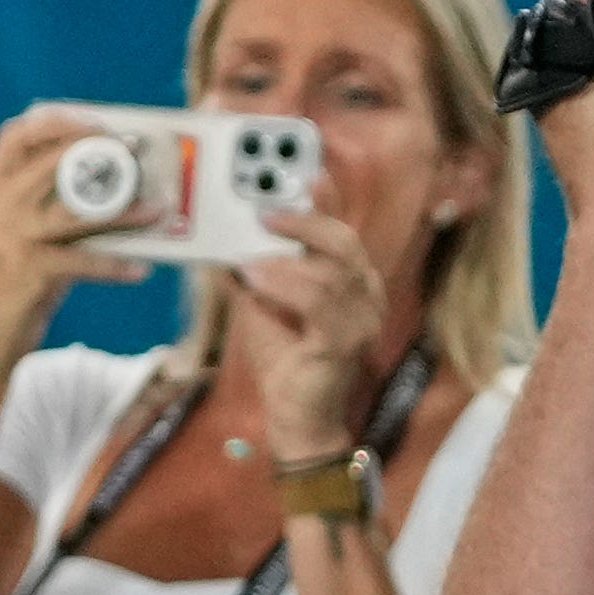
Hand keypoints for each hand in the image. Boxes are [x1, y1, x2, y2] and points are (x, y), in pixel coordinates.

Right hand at [0, 105, 153, 362]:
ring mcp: (8, 238)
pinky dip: (115, 265)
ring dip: (124, 209)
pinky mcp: (27, 272)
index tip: (94, 122)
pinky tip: (140, 269)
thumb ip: (40, 202)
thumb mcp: (13, 234)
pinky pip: (84, 260)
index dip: (57, 121)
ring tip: (156, 209)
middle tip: (135, 151)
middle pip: (50, 161)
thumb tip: (108, 177)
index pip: (15, 135)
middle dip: (99, 150)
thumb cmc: (12, 283)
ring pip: (76, 210)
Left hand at [233, 199, 390, 459]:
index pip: (342, 232)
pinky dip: (286, 286)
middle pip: (344, 242)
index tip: (308, 172)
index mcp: (353, 283)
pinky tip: (258, 281)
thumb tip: (226, 240)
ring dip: (285, 261)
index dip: (327, 201)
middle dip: (305, 220)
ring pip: (332, 271)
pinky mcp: (345, 345)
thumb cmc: (285, 362)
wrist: (296, 422)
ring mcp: (361, 322)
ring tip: (249, 261)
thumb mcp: (264, 305)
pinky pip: (320, 304)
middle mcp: (366, 297)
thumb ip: (255, 271)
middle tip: (266, 211)